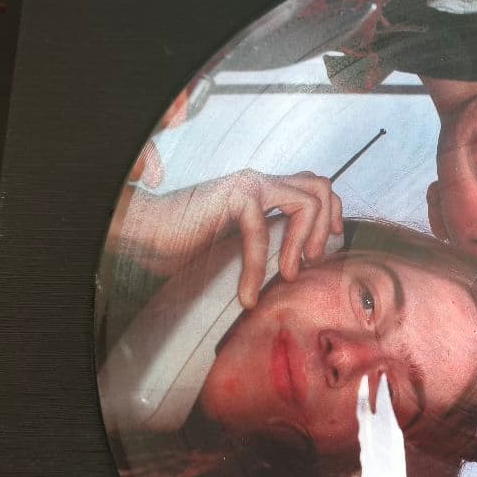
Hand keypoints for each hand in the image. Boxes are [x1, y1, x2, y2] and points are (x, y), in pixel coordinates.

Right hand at [115, 169, 342, 307]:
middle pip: (321, 186)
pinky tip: (247, 295)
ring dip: (304, 242)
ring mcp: (249, 185)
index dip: (331, 215)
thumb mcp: (241, 244)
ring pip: (306, 202)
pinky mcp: (234, 197)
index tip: (324, 249)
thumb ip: (269, 241)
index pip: (317, 187)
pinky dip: (258, 269)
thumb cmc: (187, 242)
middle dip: (327, 224)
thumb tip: (298, 266)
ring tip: (288, 273)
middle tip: (312, 260)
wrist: (146, 234)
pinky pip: (263, 233)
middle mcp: (262, 182)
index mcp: (266, 190)